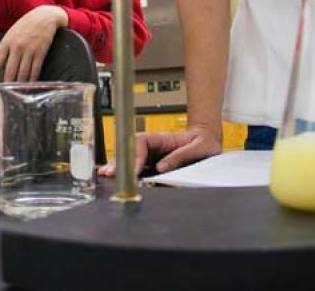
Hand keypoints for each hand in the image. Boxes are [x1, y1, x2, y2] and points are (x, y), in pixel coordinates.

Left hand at [0, 5, 67, 91]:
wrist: (44, 16)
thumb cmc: (25, 25)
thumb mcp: (10, 35)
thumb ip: (2, 51)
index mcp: (6, 43)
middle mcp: (16, 47)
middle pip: (9, 72)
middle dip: (6, 86)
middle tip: (5, 96)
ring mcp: (29, 50)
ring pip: (23, 73)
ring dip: (20, 85)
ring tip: (18, 94)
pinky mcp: (40, 52)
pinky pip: (35, 70)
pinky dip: (32, 80)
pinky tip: (30, 86)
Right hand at [97, 125, 221, 176]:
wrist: (208, 141)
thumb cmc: (205, 142)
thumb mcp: (200, 147)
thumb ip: (181, 156)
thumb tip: (162, 167)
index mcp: (163, 138)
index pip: (141, 142)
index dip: (134, 155)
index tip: (132, 169)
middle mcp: (154, 146)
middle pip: (130, 149)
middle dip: (120, 161)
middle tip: (110, 173)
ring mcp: (151, 155)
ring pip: (129, 157)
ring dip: (118, 166)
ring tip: (106, 174)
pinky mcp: (152, 164)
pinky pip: (135, 166)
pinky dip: (124, 171)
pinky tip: (114, 176)